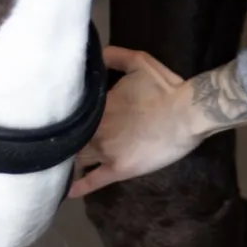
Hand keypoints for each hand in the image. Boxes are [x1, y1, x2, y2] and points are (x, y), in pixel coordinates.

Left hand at [68, 46, 203, 197]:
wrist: (186, 114)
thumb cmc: (165, 88)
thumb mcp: (139, 62)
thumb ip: (114, 56)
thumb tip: (95, 54)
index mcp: (99, 104)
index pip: (75, 114)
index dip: (69, 117)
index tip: (62, 119)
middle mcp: (96, 128)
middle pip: (73, 137)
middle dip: (66, 140)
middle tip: (60, 143)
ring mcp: (106, 151)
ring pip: (79, 158)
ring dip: (70, 161)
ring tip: (60, 166)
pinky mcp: (118, 169)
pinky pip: (92, 181)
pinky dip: (78, 187)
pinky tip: (66, 192)